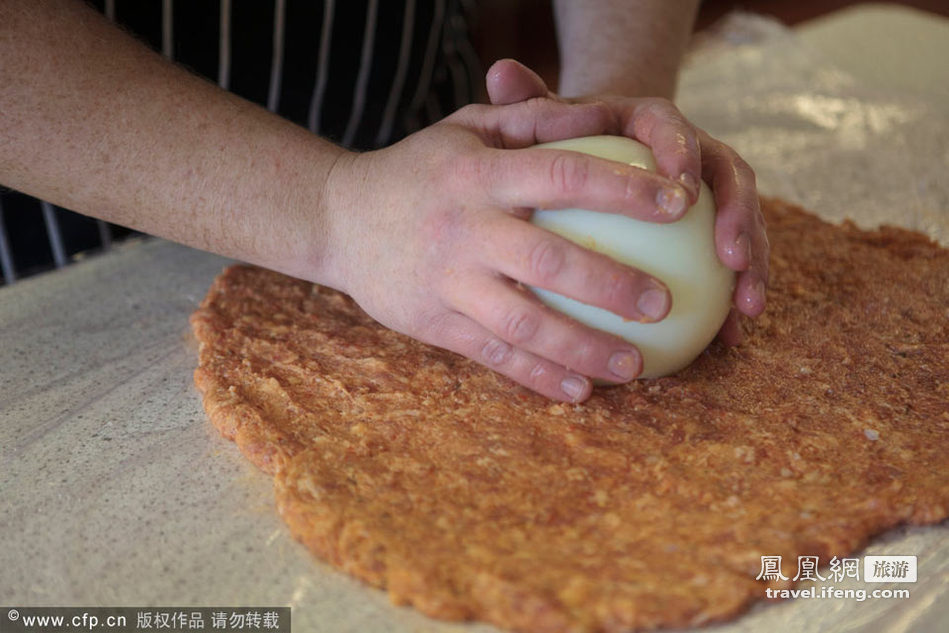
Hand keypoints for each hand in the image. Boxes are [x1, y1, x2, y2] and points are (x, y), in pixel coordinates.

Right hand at [322, 96, 701, 401]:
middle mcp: (464, 229)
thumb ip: (534, 119)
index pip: (564, 176)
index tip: (683, 203)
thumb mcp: (468, 128)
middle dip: (614, 286)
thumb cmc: (421, 169)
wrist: (338, 218)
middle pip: (550, 262)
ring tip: (636, 367)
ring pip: (524, 325)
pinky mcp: (433, 324)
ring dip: (583, 349)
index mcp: (479, 175)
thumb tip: (610, 114)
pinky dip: (539, 377)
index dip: (625, 190)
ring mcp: (447, 282)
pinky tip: (580, 392)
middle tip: (666, 304)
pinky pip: (493, 357)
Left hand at [486, 59, 769, 344]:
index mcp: (654, 124)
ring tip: (745, 309)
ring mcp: (711, 196)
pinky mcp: (715, 234)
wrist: (597, 157)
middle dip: (740, 216)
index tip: (682, 191)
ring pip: (744, 225)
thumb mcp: (544, 126)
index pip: (676, 128)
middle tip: (731, 257)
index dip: (685, 155)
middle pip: (731, 178)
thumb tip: (499, 72)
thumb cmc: (564, 145)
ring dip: (753, 265)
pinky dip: (732, 301)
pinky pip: (732, 266)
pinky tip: (726, 340)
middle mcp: (694, 155)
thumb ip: (529, 101)